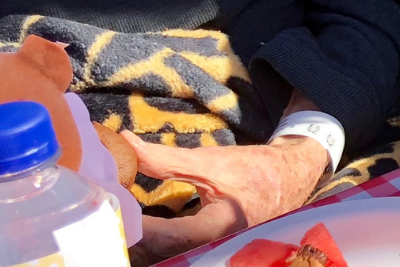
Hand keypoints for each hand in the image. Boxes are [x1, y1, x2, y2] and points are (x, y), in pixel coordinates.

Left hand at [128, 135, 328, 258]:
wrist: (291, 178)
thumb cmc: (256, 170)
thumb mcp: (211, 161)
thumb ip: (166, 159)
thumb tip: (125, 143)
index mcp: (218, 228)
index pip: (169, 237)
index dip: (139, 228)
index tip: (113, 211)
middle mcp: (215, 247)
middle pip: (164, 254)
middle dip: (135, 239)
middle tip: (107, 218)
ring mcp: (212, 251)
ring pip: (169, 255)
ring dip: (143, 243)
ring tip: (120, 222)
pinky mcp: (208, 250)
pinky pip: (176, 252)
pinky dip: (156, 242)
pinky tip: (140, 229)